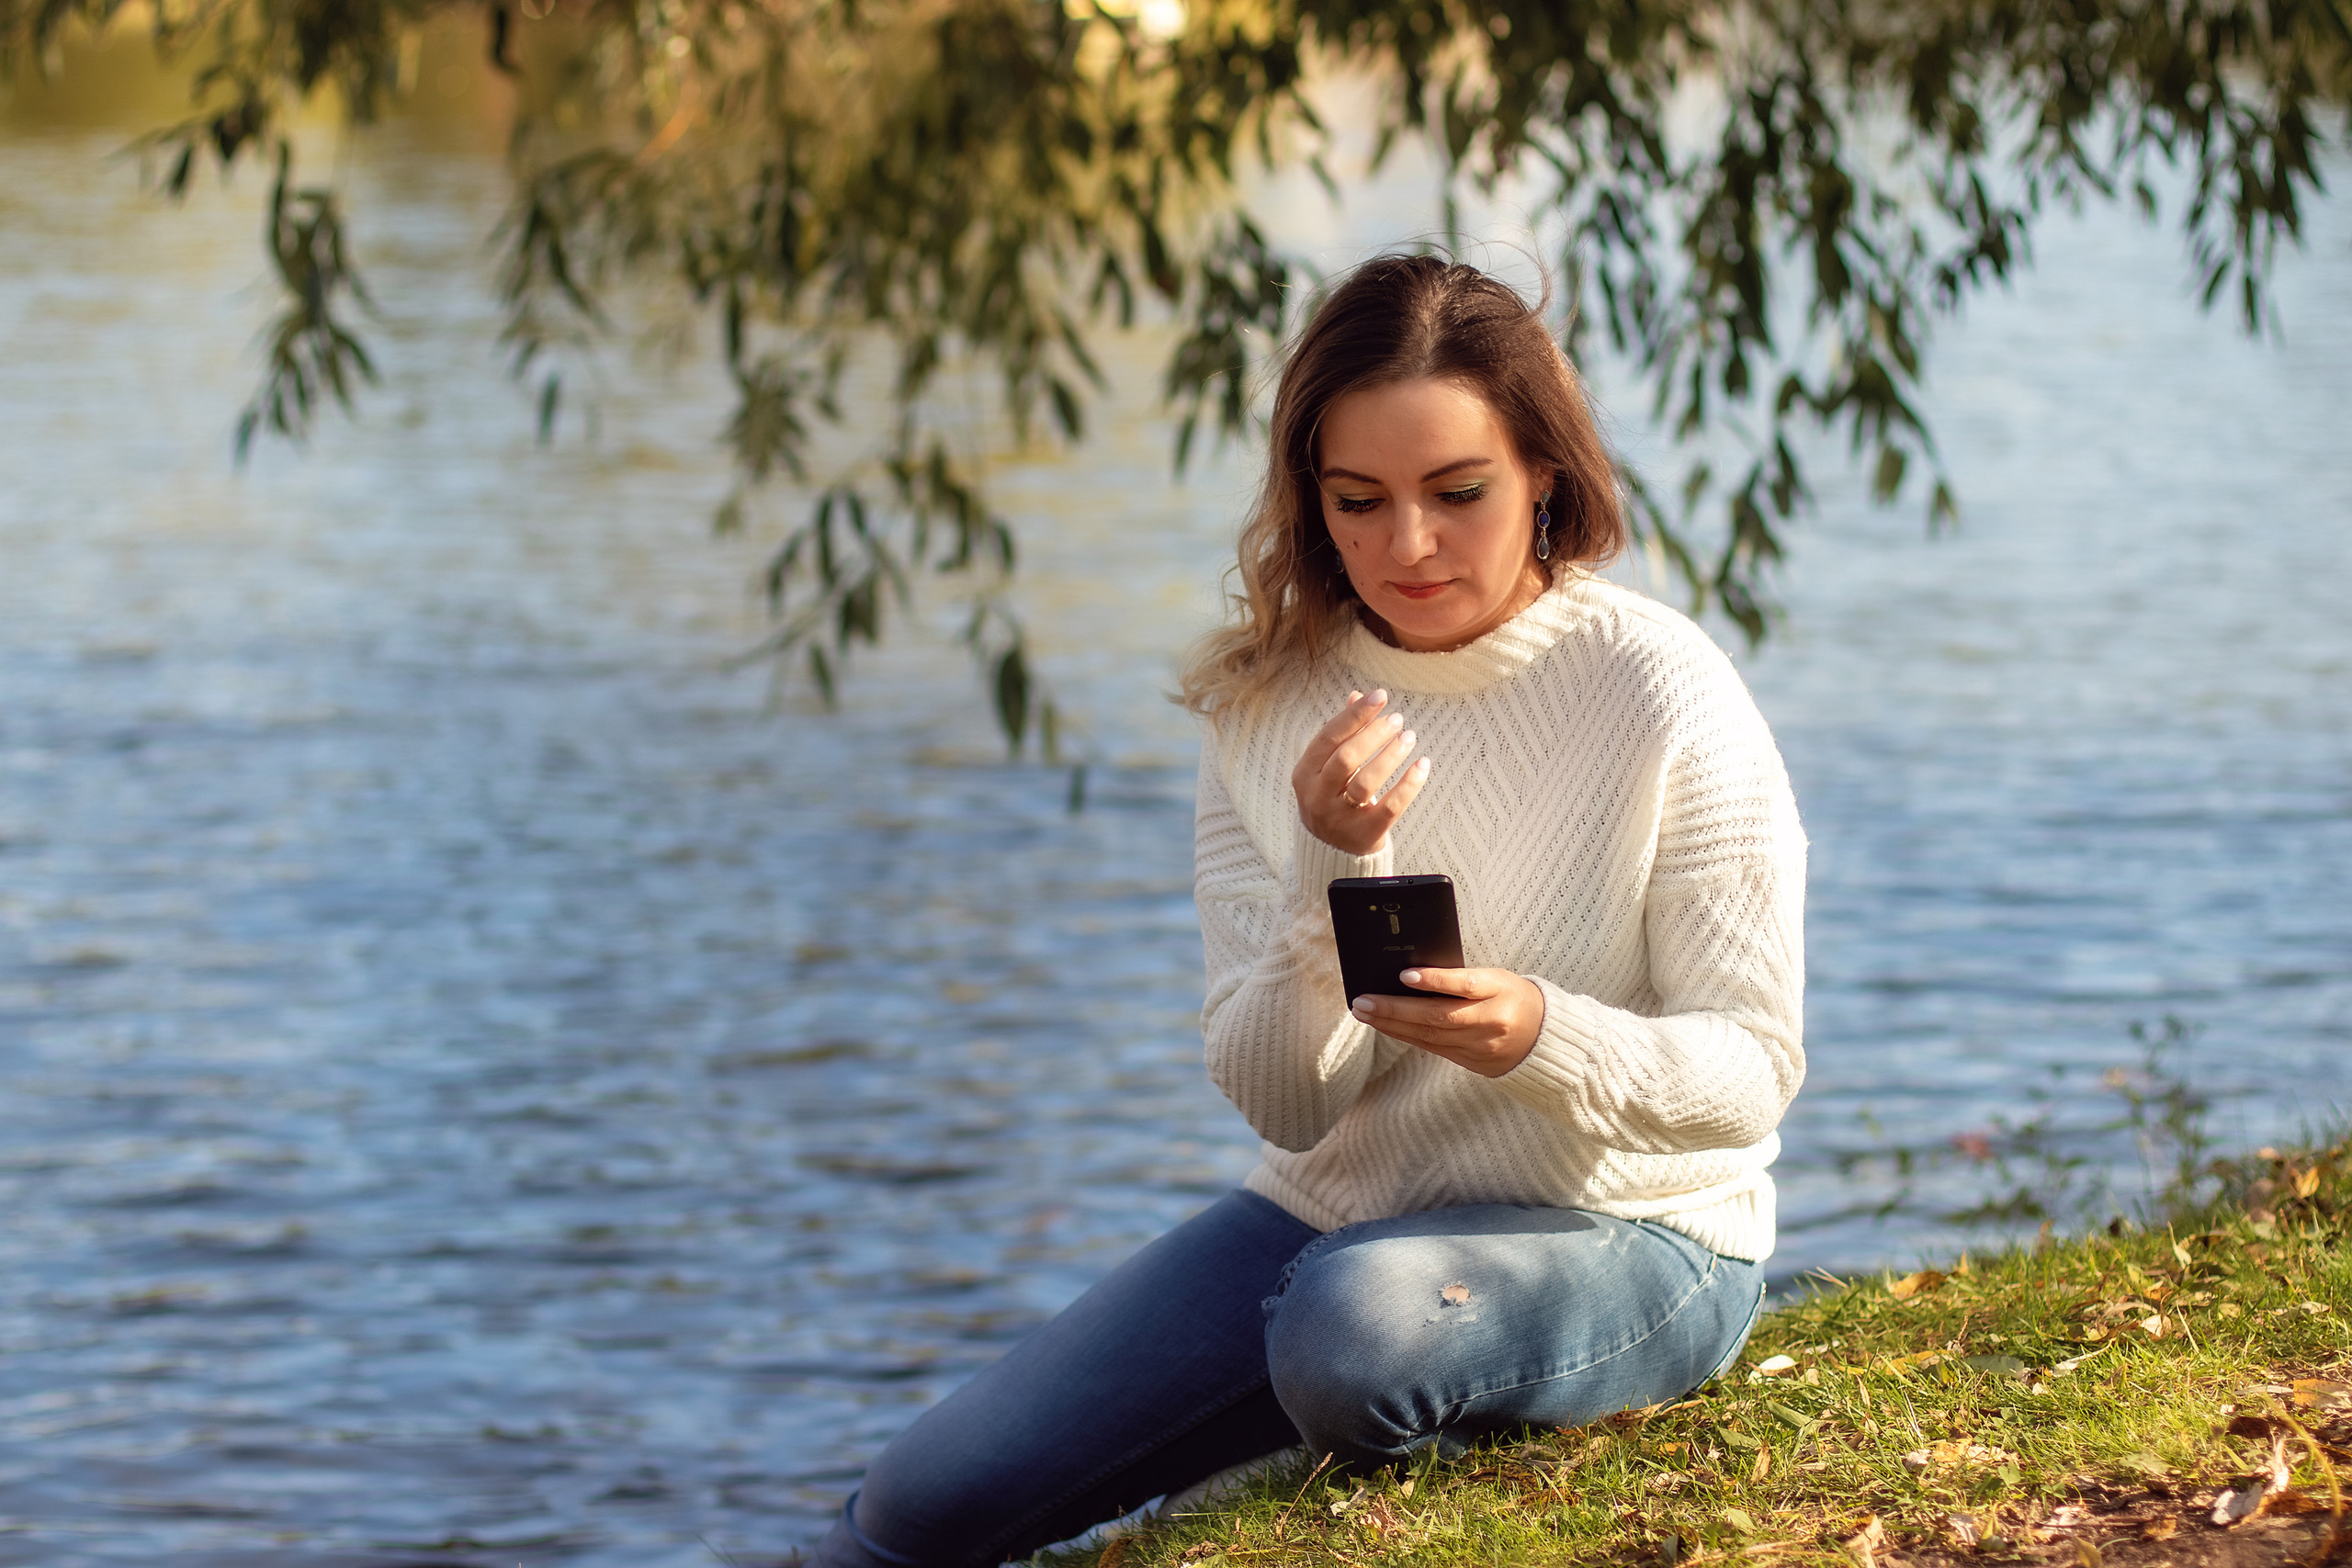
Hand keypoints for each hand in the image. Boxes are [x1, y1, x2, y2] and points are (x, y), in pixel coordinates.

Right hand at [1291, 689, 1431, 854]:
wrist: (1330, 854)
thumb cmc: (1333, 800)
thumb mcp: (1328, 769)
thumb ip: (1342, 734)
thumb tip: (1357, 695)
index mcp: (1304, 774)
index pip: (1329, 736)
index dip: (1355, 714)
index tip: (1379, 696)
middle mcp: (1316, 796)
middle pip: (1346, 758)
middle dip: (1374, 734)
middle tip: (1398, 719)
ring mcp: (1338, 818)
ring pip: (1366, 782)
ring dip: (1390, 756)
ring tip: (1409, 737)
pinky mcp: (1363, 834)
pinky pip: (1389, 807)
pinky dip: (1408, 785)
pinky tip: (1423, 765)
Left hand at [1347, 967, 1543, 1078]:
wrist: (1544, 1038)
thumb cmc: (1512, 996)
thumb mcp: (1496, 977)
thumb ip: (1461, 977)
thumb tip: (1410, 975)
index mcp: (1500, 990)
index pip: (1466, 985)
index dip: (1436, 980)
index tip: (1405, 975)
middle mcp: (1491, 1020)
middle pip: (1439, 1016)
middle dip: (1396, 1009)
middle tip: (1363, 1000)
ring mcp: (1481, 1045)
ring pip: (1430, 1036)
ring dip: (1392, 1024)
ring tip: (1364, 1012)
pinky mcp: (1471, 1062)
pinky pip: (1432, 1047)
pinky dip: (1405, 1035)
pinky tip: (1384, 1025)